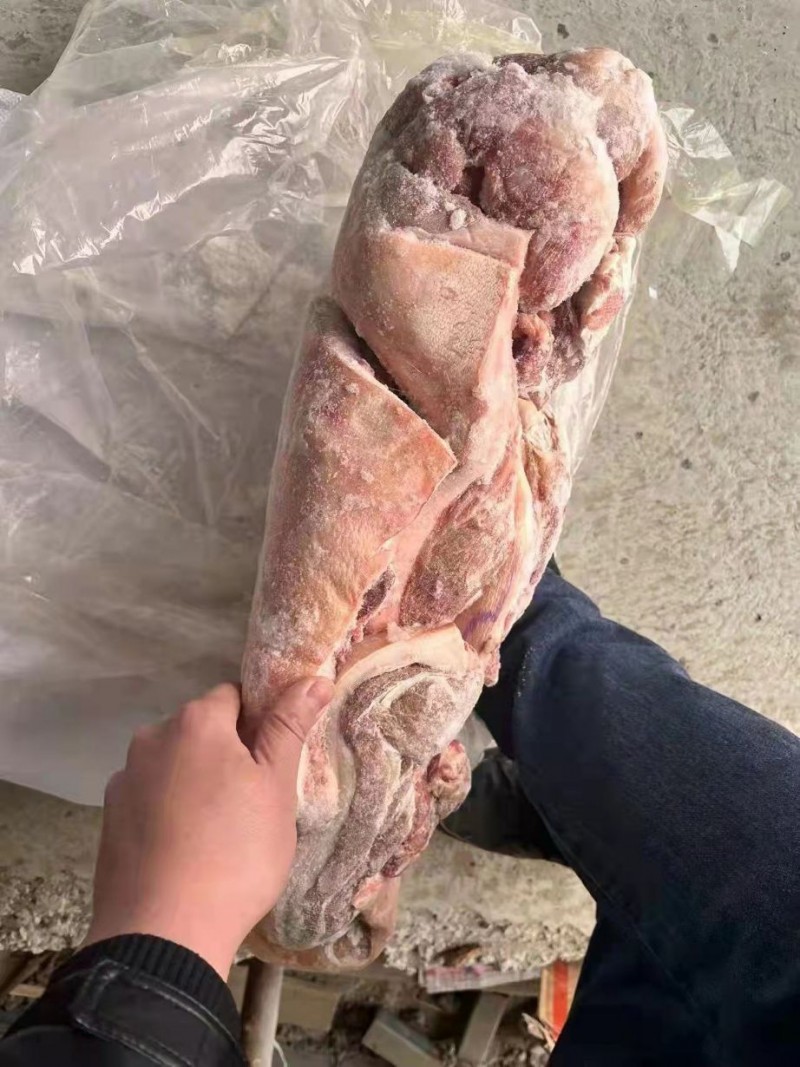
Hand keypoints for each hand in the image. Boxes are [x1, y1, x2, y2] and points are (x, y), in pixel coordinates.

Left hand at [85, 678, 333, 976]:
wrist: (163, 934)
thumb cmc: (236, 853)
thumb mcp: (276, 788)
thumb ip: (290, 727)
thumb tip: (314, 677)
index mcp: (195, 722)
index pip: (235, 696)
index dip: (260, 723)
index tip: (275, 763)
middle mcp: (151, 739)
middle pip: (201, 731)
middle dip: (227, 753)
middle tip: (255, 802)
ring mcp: (124, 781)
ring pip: (175, 766)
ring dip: (196, 782)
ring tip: (220, 833)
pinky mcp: (109, 820)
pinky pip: (151, 799)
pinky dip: (170, 812)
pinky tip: (187, 850)